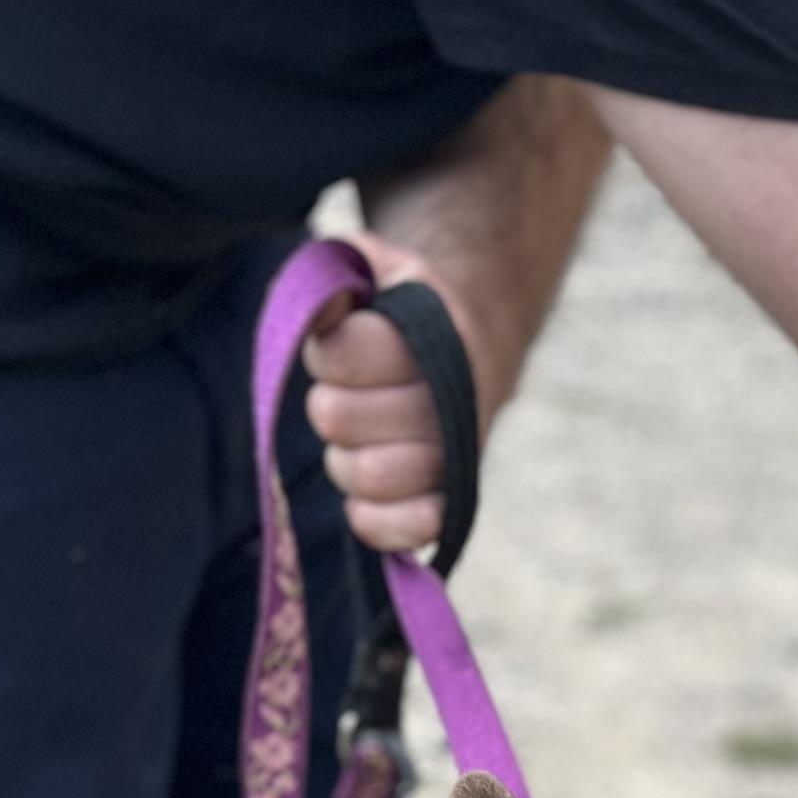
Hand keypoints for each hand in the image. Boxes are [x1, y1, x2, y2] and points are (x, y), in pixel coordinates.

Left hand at [303, 241, 500, 555]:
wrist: (473, 352)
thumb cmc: (404, 311)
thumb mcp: (378, 269)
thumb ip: (342, 267)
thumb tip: (324, 311)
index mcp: (437, 334)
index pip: (344, 353)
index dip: (326, 351)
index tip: (339, 343)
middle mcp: (455, 400)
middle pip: (339, 416)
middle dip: (329, 403)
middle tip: (346, 396)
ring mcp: (457, 459)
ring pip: (367, 474)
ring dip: (344, 458)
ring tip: (356, 441)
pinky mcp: (452, 508)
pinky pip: (404, 530)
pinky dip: (372, 518)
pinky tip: (363, 496)